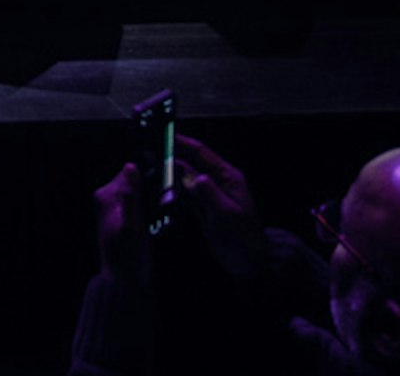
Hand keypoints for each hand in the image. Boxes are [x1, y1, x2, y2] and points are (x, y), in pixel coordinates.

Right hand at [94, 135, 259, 284]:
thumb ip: (209, 194)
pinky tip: (162, 188)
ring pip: (186, 179)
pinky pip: (186, 195)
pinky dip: (174, 191)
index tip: (164, 135)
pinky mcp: (204, 210)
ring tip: (151, 168)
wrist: (249, 264)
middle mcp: (218, 183)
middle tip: (150, 151)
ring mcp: (210, 196)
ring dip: (170, 174)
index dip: (183, 143)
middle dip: (172, 157)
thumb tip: (193, 176)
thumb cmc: (244, 238)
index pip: (202, 154)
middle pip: (191, 164)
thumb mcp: (227, 215)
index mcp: (228, 178)